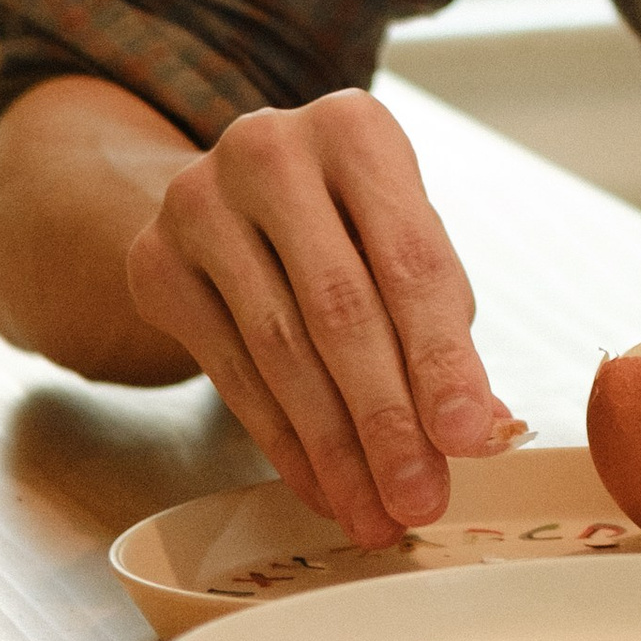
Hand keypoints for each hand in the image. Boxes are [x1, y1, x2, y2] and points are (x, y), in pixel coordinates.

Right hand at [123, 91, 511, 544]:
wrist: (229, 193)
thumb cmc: (345, 218)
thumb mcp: (402, 239)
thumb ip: (444, 324)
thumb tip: (486, 430)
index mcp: (355, 129)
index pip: (410, 259)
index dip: (442, 357)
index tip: (469, 438)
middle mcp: (268, 150)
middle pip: (339, 309)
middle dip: (387, 418)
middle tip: (420, 497)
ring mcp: (198, 203)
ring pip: (280, 351)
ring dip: (336, 448)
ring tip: (376, 511)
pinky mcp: (153, 262)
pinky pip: (230, 372)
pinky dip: (283, 442)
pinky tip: (322, 485)